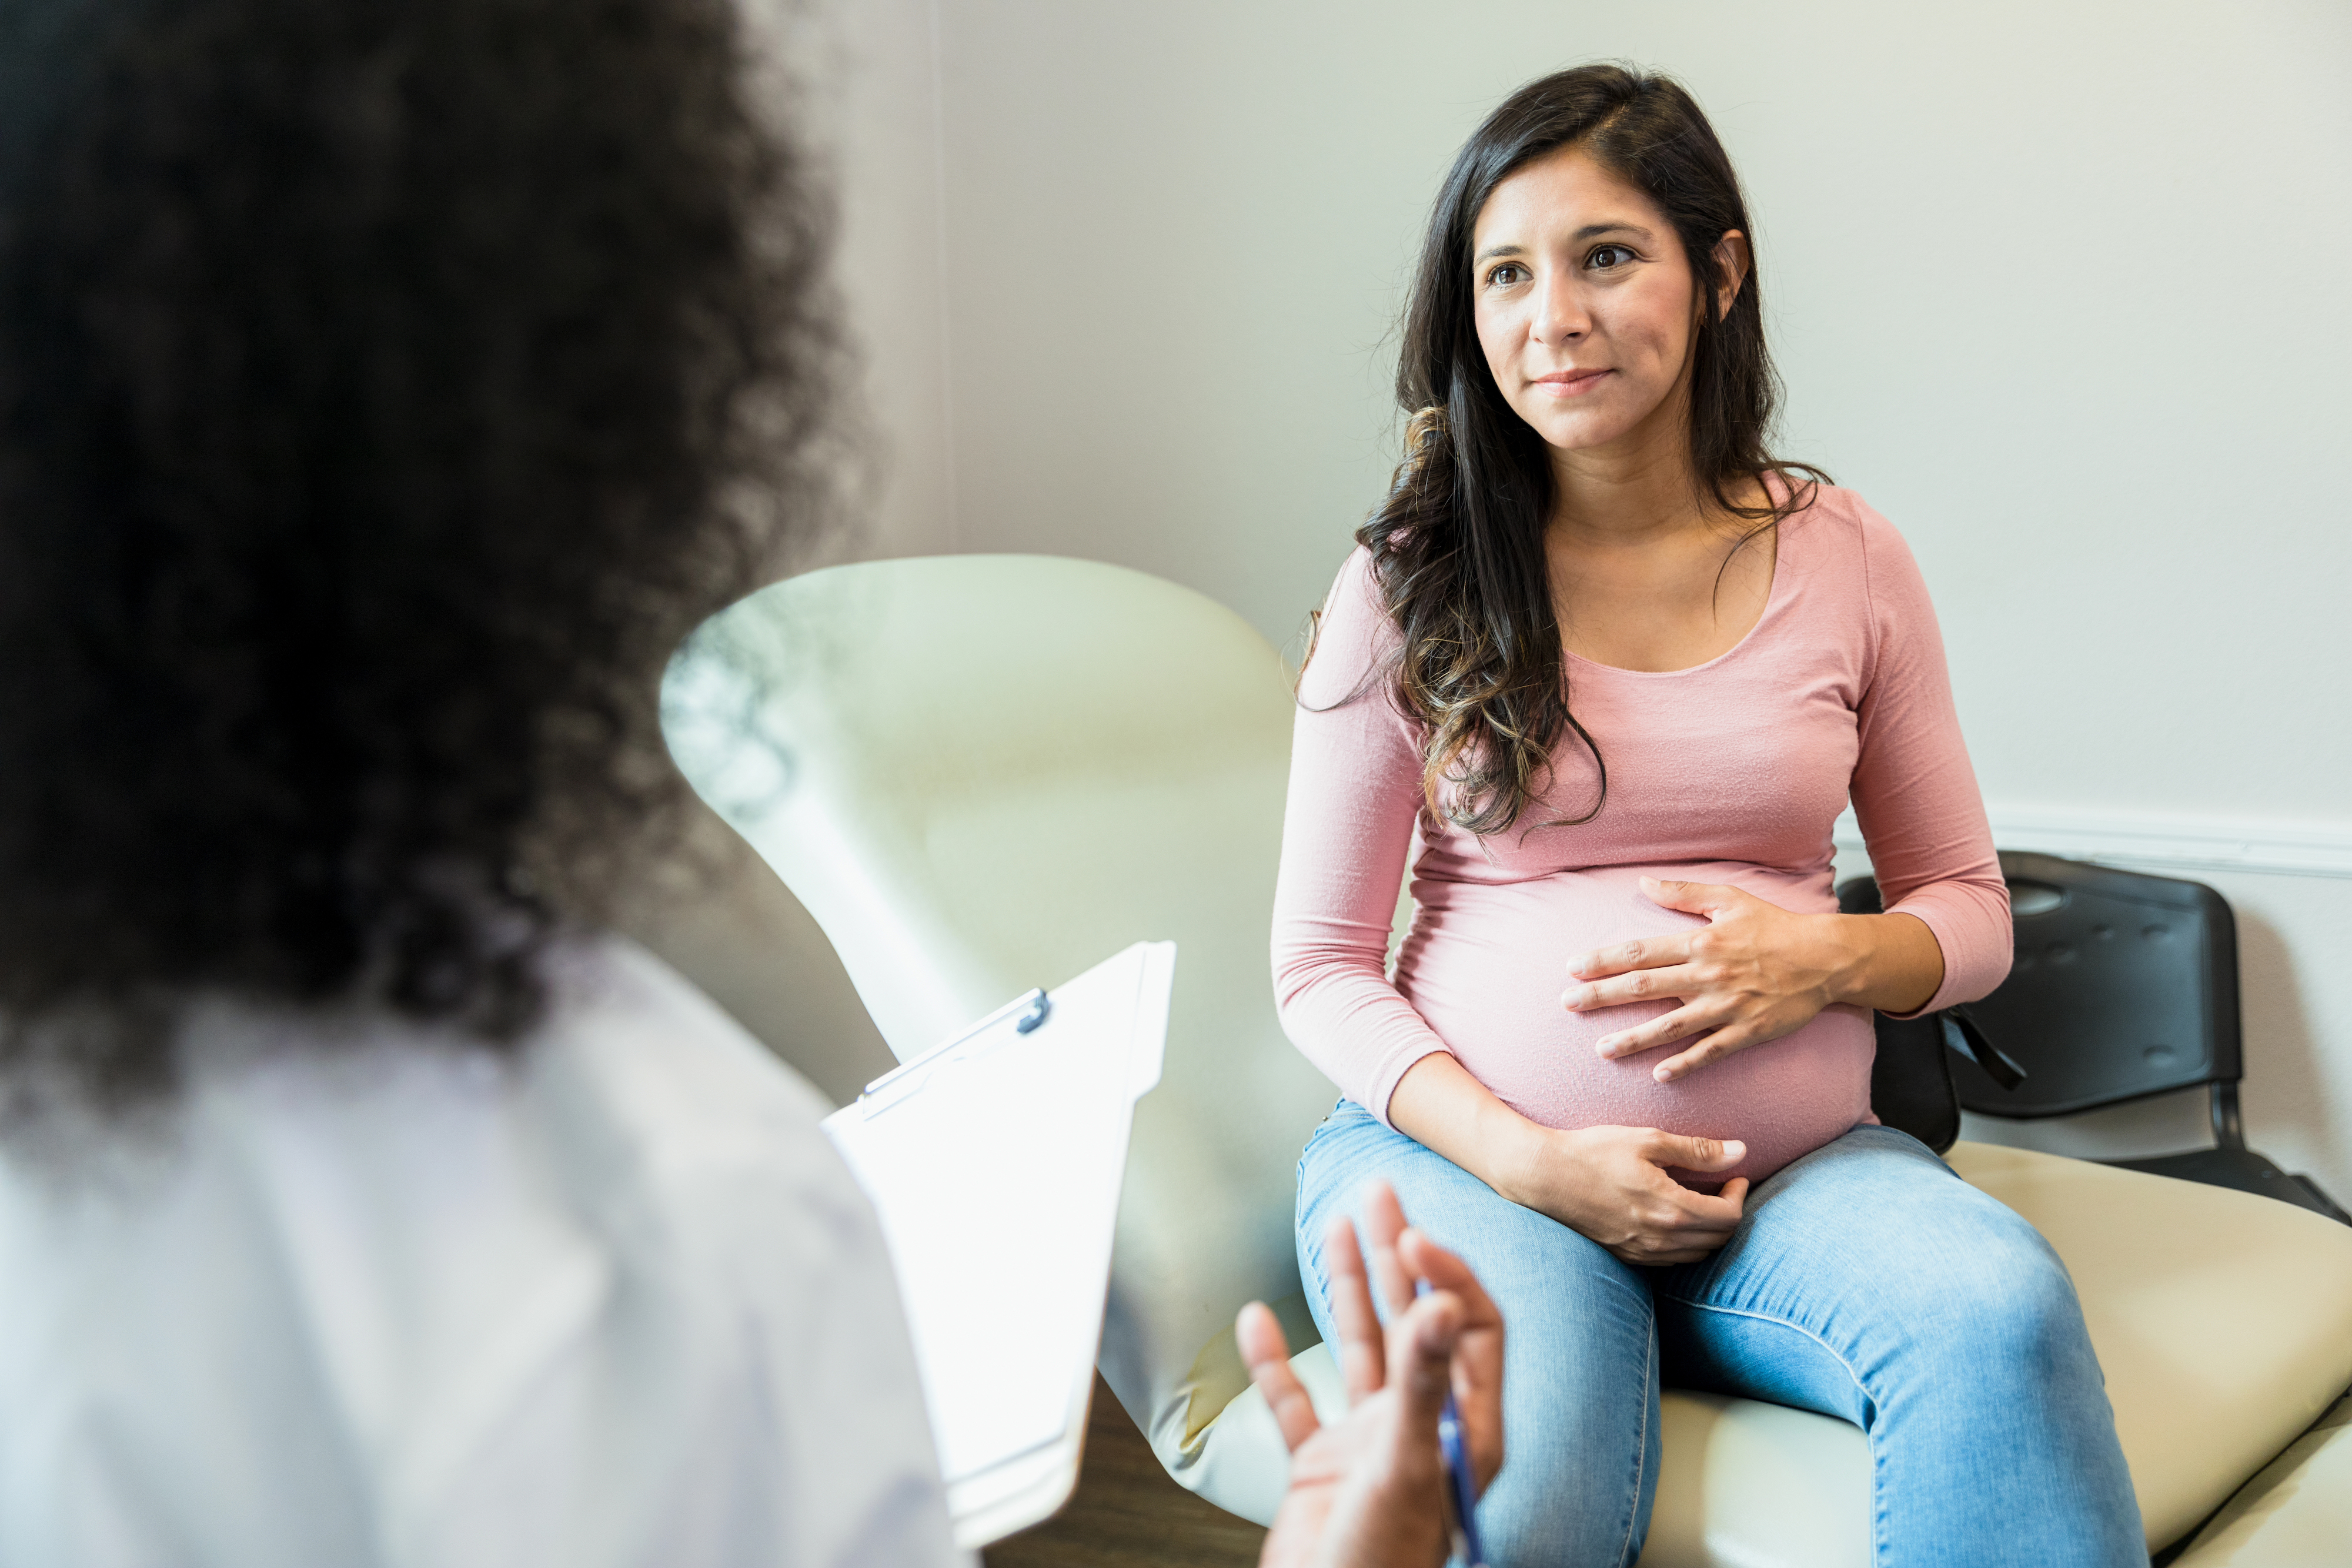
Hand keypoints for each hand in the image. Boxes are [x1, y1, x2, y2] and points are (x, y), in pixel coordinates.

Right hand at [1240, 1180, 1503, 1567]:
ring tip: (1335, 1226)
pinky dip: (1274, 1361)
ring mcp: (1368, 1443)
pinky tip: (1256, 1321)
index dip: (1445, 1275)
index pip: (1468, 1328)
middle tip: (1379, 1191)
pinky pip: (1295, 1402)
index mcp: (1465, 1427)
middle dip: (1397, 1254)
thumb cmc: (1381, 1562)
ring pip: (1358, 1347)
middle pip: (1413, 1320)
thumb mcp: (1407, 1465)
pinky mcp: (1319, 1467)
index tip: (1412, 1235)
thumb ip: (1423, 1384)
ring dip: (1345, 1287)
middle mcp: (1421, 1426)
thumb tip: (1441, 1303)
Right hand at [1499, 1123, 1750, 1264]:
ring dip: (1709, 1231)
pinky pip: (1671, 1260)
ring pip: (1697, 1254)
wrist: (1544, 1176)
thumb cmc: (1594, 1152)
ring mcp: (1642, 1252)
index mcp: (1671, 1208)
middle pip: (1718, 1240)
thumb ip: (1697, 1149)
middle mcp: (1661, 1238)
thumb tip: (1740, 1151)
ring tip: (1702, 1201)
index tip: (1735, 1176)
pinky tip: (1674, 1218)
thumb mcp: (1647, 1140)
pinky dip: (1685, 1243)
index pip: (1729, 1217)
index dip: (1739, 1196)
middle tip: (1723, 1187)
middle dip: (1729, 1214)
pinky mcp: (1626, 1256)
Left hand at [1561, 876, 1940, 1082]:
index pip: (1639, 952)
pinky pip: (1709, 1051)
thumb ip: (1684, 893)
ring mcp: (1726, 1006)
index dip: (1603, 960)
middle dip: (1601, 997)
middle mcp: (1706, 975)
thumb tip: (1643, 883)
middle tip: (1567, 1005)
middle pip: (1643, 987)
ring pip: (1670, 1026)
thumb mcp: (1729, 900)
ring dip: (1633, 1039)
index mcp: (1699, 942)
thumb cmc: (1774, 926)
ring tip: (1602, 1050)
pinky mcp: (1746, 1031)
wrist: (1824, 958)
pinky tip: (1659, 1076)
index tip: (1572, 968)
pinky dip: (1684, 1064)